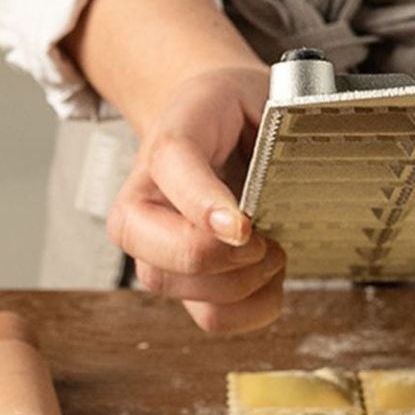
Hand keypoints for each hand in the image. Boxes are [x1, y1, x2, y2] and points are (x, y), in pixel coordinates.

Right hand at [105, 65, 286, 333]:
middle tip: (267, 237)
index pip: (171, 176)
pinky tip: (269, 275)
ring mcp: (157, 256)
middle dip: (229, 263)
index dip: (206, 208)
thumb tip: (273, 198)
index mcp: (159, 152)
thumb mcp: (249, 94)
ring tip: (272, 249)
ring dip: (247, 284)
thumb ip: (264, 132)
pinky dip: (255, 306)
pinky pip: (215, 320)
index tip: (244, 227)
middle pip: (163, 266)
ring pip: (191, 298)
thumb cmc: (233, 113)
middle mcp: (142, 212)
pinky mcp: (184, 286)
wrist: (212, 118)